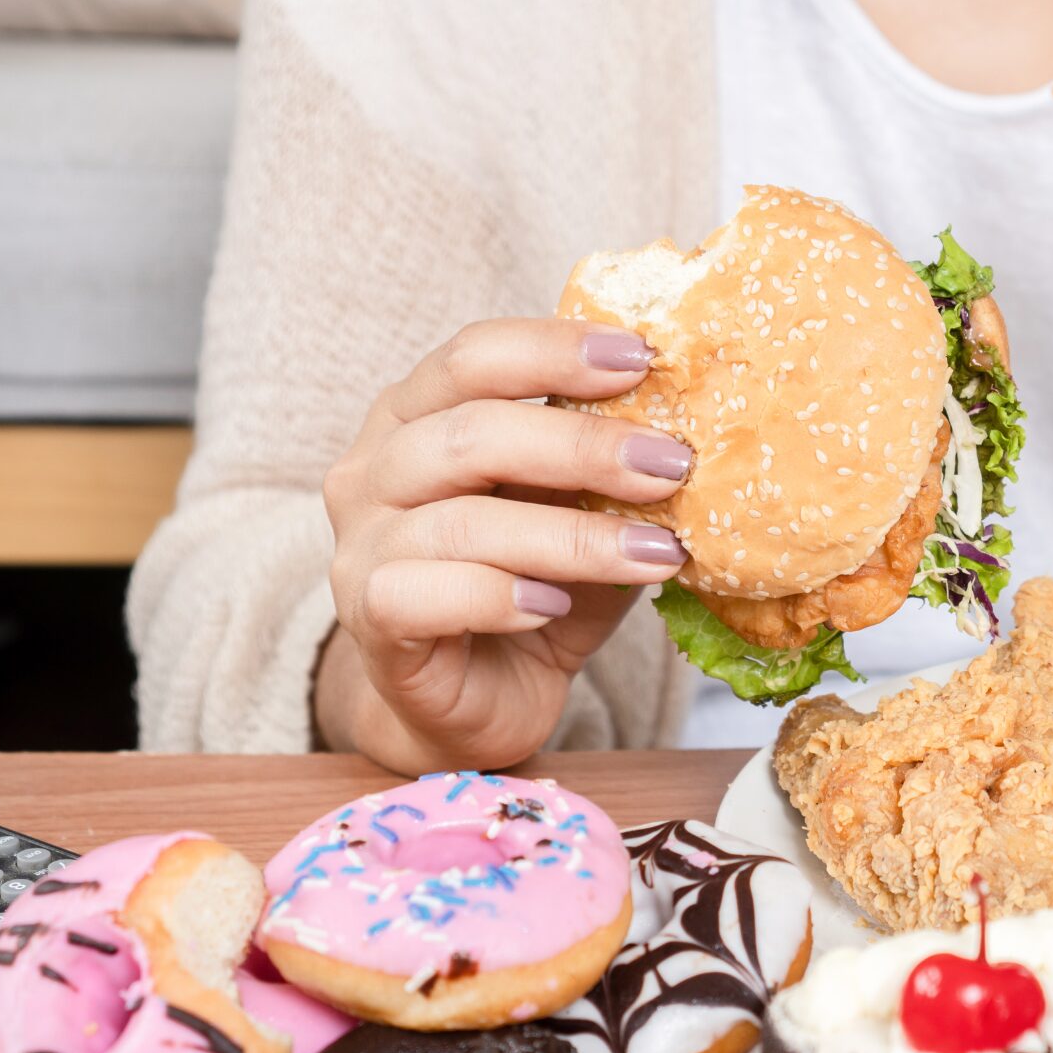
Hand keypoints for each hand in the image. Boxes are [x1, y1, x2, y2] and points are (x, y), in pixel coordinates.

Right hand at [317, 319, 693, 773]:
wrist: (473, 702)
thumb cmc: (532, 589)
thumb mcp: (580, 515)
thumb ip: (609, 471)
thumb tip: (692, 431)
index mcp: (416, 415)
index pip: (474, 357)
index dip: (555, 350)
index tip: (644, 358)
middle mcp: (374, 470)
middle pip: (471, 433)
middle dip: (584, 446)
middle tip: (673, 465)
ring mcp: (361, 546)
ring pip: (461, 523)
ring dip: (573, 537)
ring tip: (655, 554)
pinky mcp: (369, 621)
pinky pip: (422, 595)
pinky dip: (498, 597)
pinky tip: (554, 606)